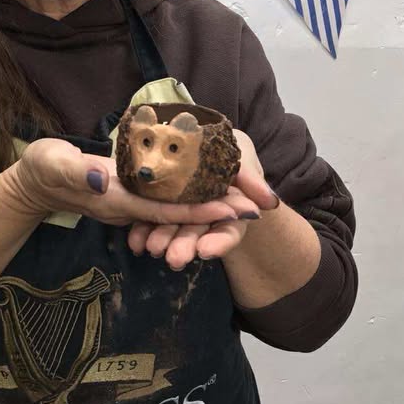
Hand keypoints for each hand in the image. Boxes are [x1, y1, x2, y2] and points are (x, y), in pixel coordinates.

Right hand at [3, 137, 254, 229]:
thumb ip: (76, 171)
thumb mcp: (52, 164)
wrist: (32, 185)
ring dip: (207, 207)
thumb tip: (103, 179)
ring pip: (174, 210)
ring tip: (244, 200)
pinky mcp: (127, 196)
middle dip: (216, 212)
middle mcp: (128, 206)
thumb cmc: (41, 170)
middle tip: (257, 207)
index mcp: (116, 199)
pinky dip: (188, 197)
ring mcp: (128, 203)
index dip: (200, 209)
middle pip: (178, 213)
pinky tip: (209, 187)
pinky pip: (163, 201)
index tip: (234, 208)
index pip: (165, 209)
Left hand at [127, 129, 279, 269]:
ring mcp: (182, 213)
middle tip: (174, 258)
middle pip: (197, 235)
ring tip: (150, 248)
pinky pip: (150, 221)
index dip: (218, 242)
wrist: (202, 145)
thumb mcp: (244, 158)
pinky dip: (142, 231)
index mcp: (230, 208)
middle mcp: (206, 216)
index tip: (205, 251)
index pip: (227, 230)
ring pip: (173, 230)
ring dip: (162, 240)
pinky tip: (134, 241)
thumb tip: (269, 201)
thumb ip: (251, 178)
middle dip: (185, 246)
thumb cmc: (229, 151)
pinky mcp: (159, 207)